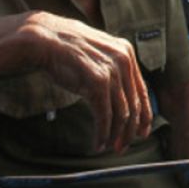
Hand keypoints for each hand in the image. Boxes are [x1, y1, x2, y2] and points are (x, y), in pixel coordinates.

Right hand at [21, 12, 150, 152]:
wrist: (44, 39)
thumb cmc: (67, 51)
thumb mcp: (98, 55)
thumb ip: (113, 70)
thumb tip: (121, 97)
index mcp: (127, 53)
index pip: (142, 91)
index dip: (144, 115)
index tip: (142, 132)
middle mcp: (124, 60)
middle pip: (133, 105)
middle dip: (129, 131)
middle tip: (122, 146)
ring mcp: (112, 71)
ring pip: (121, 113)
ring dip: (115, 135)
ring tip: (109, 147)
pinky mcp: (98, 82)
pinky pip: (104, 115)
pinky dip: (102, 133)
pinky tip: (98, 144)